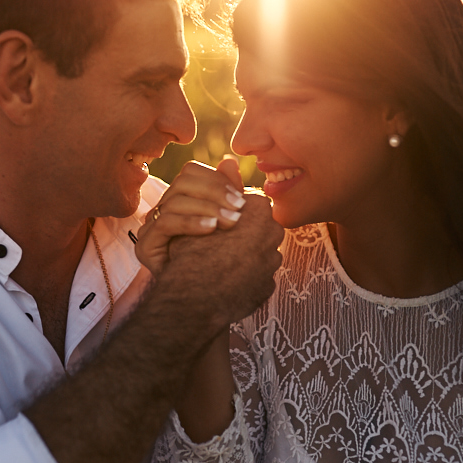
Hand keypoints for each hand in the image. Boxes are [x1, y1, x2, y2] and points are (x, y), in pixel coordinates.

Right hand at [137, 157, 245, 277]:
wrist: (203, 306)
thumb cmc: (219, 265)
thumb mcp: (228, 227)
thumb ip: (228, 196)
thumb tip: (230, 161)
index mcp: (180, 202)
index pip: (191, 173)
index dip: (216, 180)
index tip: (242, 199)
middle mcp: (161, 210)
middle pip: (183, 182)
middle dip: (215, 193)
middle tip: (240, 210)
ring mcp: (150, 228)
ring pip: (175, 200)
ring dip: (208, 208)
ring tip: (231, 222)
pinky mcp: (145, 246)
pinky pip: (166, 223)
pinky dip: (192, 223)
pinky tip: (212, 230)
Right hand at [162, 191, 283, 330]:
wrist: (192, 301)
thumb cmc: (191, 252)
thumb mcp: (200, 213)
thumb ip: (220, 186)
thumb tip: (230, 161)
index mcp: (258, 210)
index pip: (249, 203)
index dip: (229, 210)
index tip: (217, 222)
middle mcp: (272, 233)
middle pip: (258, 226)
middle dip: (238, 233)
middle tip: (218, 243)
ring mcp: (272, 262)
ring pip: (259, 252)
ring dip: (240, 255)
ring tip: (219, 263)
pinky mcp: (268, 287)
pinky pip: (257, 277)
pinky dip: (243, 277)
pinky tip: (225, 280)